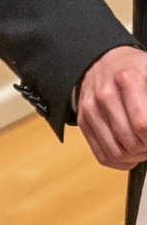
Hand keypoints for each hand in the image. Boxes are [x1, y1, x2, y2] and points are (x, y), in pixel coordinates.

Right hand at [75, 45, 146, 169]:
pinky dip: (121, 162)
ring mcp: (91, 110)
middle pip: (130, 142)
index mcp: (127, 80)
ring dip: (136, 157)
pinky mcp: (83, 122)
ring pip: (116, 153)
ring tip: (144, 148)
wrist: (103, 62)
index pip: (143, 125)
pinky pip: (102, 155)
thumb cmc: (135, 69)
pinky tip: (132, 155)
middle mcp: (104, 96)